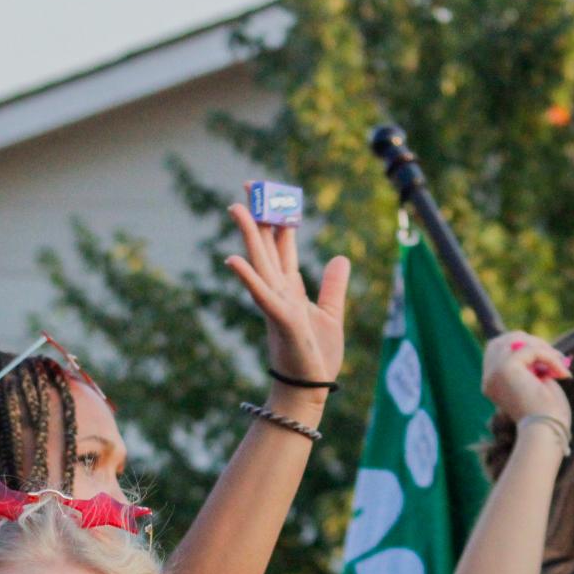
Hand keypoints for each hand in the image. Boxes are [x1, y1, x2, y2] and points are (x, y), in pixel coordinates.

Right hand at [223, 196, 347, 412]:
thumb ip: (334, 285)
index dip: (279, 219)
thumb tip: (341, 257)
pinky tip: (233, 259)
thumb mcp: (332, 313)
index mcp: (291, 288)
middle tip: (250, 185)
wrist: (311, 389)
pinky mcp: (280, 320)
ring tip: (235, 208)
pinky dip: (247, 277)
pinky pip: (261, 295)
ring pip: (259, 262)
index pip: (283, 246)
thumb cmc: (317, 356)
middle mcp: (278, 291)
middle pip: (266, 246)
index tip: (274, 194)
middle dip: (259, 215)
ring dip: (247, 235)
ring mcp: (276, 304)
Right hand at [480, 331, 572, 428]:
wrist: (546, 431)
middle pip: (503, 340)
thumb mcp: (537, 384)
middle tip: (556, 356)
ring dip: (543, 348)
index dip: (523, 347)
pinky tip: (562, 374)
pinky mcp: (504, 368)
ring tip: (561, 365)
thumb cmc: (547, 414)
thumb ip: (533, 365)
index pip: (499, 351)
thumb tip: (540, 345)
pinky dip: (550, 357)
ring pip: (516, 340)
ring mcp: (493, 373)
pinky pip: (531, 349)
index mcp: (492, 385)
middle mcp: (488, 378)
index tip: (548, 358)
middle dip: (531, 342)